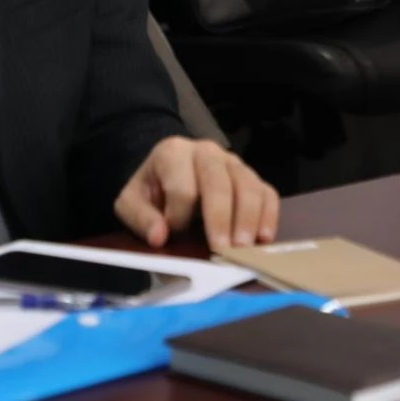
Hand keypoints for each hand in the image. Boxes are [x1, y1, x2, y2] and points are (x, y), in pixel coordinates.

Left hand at [114, 137, 279, 251]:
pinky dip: (268, 214)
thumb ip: (141, 218)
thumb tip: (160, 237)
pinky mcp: (250, 177)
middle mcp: (206, 151)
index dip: (179, 216)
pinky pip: (266, 192)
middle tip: (224, 248)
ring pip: (247, 184)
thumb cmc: (152, 190)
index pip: (182, 187)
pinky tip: (264, 237)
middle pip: (218, 182)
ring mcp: (233, 162)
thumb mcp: (131, 202)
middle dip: (221, 217)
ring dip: (248, 218)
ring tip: (244, 248)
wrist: (167, 173)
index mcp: (173, 153)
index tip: (174, 233)